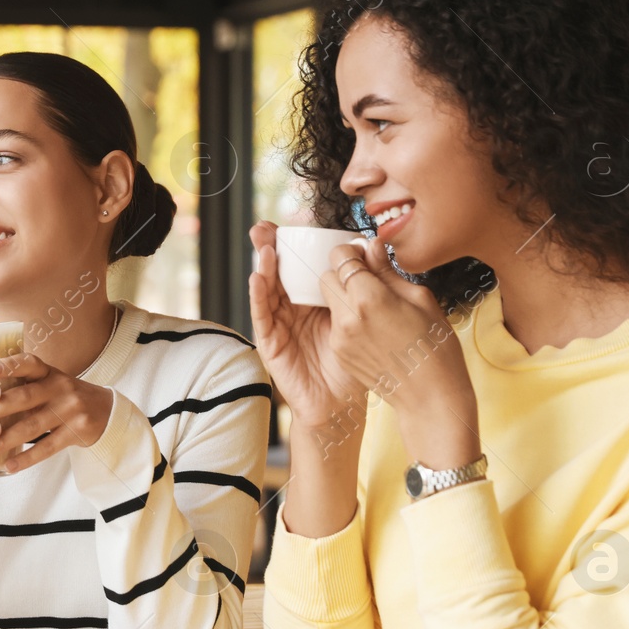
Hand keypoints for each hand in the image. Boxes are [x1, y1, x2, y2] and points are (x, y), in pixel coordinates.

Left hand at [0, 354, 113, 473]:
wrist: (106, 411)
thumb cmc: (64, 397)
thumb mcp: (50, 383)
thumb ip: (24, 388)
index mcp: (49, 373)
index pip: (29, 364)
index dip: (9, 365)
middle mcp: (60, 388)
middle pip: (25, 398)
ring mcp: (70, 410)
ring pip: (33, 426)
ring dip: (5, 440)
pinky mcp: (77, 432)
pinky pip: (48, 447)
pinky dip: (27, 458)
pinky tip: (9, 466)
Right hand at [248, 221, 369, 427]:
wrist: (344, 404)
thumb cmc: (355, 363)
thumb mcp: (361, 315)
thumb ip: (362, 282)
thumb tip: (371, 243)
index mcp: (314, 301)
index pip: (300, 266)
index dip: (293, 245)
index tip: (292, 223)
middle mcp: (293, 310)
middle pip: (277, 273)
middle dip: (269, 248)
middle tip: (264, 226)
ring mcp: (280, 326)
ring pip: (267, 291)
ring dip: (263, 267)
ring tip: (264, 247)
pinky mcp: (271, 344)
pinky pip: (262, 317)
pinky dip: (258, 297)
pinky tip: (257, 278)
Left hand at [315, 235, 480, 465]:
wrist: (430, 394)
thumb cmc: (435, 344)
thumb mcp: (419, 298)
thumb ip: (387, 271)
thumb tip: (372, 246)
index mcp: (369, 297)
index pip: (340, 257)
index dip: (351, 252)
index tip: (363, 256)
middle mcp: (347, 316)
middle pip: (326, 277)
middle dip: (342, 273)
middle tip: (365, 279)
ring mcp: (339, 338)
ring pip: (327, 300)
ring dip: (342, 296)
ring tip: (371, 304)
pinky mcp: (339, 353)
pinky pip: (334, 323)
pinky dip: (345, 318)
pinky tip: (371, 327)